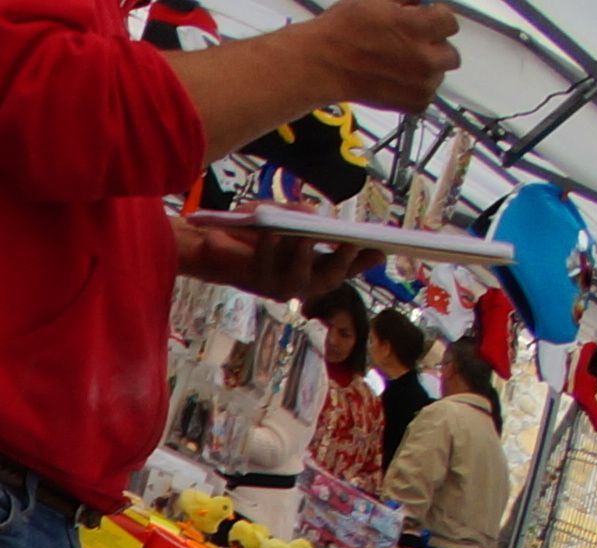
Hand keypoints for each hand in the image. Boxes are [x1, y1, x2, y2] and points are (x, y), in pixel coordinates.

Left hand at [177, 217, 359, 298]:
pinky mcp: (254, 284)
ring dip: (305, 256)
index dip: (364, 262)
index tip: (384, 249)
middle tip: (353, 242)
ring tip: (308, 237)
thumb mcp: (284, 211)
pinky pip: (267, 269)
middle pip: (330, 279)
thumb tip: (318, 222)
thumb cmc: (256, 224)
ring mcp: (278, 287)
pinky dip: (271, 250)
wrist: (212, 237)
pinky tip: (274, 234)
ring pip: (300, 279)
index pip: (346, 267)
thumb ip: (303, 215)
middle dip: (342, 261)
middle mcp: (301, 282)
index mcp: (316, 265)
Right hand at [306, 0, 463, 110]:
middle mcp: (424, 57)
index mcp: (418, 27)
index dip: (434, 21)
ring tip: (399, 66)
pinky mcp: (411, 103)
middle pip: (450, 53)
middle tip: (409, 47)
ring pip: (439, 75)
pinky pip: (427, 97)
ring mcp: (419, 83)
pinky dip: (415, 91)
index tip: (422, 23)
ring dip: (426, 71)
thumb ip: (407, 0)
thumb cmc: (339, 33)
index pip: (450, 22)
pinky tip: (397, 82)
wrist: (317, 66)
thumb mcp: (376, 0)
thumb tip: (418, 3)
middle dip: (433, 48)